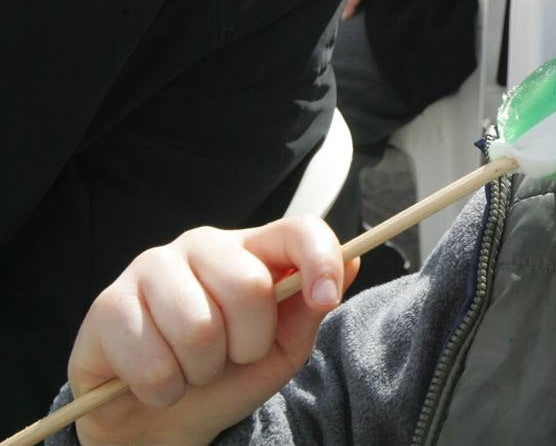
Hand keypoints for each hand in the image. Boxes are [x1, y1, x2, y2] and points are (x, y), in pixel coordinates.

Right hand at [69, 218, 357, 445]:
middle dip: (248, 342)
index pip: (297, 230)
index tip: (325, 300)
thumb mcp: (280, 350)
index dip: (320, 261)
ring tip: (192, 370)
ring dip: (202, 371)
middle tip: (231, 358)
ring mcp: (149, 269)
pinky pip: (152, 361)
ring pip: (199, 328)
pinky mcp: (106, 306)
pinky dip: (164, 389)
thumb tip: (352, 262)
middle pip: (248, 286)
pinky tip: (157, 382)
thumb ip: (310, 310)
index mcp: (250, 250)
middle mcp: (200, 246)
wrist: (157, 422)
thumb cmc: (224, 378)